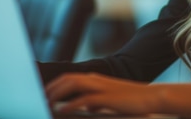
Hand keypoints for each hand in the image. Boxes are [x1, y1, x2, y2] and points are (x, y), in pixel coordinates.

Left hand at [45, 72, 161, 114]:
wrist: (151, 97)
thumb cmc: (131, 100)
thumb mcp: (110, 99)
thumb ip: (96, 101)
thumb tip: (86, 107)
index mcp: (95, 79)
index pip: (69, 78)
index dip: (54, 85)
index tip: (43, 94)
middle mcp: (95, 80)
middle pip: (67, 78)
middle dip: (51, 88)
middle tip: (39, 100)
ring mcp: (101, 87)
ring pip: (72, 84)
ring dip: (57, 94)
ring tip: (47, 104)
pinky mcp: (106, 97)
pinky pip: (83, 99)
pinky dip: (70, 105)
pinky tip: (62, 111)